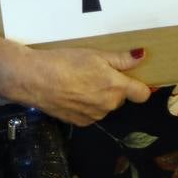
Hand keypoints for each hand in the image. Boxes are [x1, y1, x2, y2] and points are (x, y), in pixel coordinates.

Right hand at [14, 46, 151, 125]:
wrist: (35, 80)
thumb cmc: (66, 62)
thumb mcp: (95, 55)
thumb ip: (121, 59)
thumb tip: (141, 56)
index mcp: (115, 88)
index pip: (142, 94)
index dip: (140, 85)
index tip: (133, 77)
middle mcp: (108, 106)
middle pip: (120, 98)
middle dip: (114, 87)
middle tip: (97, 72)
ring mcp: (94, 117)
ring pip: (104, 106)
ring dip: (99, 96)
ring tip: (80, 81)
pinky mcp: (79, 123)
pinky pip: (90, 113)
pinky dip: (85, 105)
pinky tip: (71, 92)